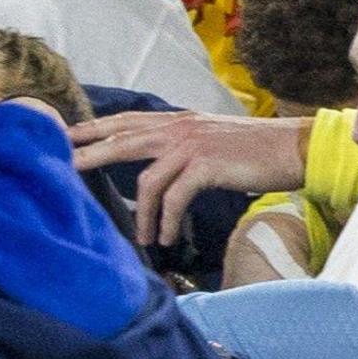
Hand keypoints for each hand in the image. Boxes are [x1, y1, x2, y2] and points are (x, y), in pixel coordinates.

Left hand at [68, 102, 306, 244]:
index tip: (65, 135)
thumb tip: (153, 165)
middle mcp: (179, 128)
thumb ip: (179, 145)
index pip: (126, 121)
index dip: (94, 128)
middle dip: (89, 154)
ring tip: (144, 237)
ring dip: (142, 214)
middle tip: (63, 167)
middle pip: (122, 140)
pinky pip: (173, 198)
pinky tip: (167, 237)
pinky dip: (166, 221)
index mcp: (177, 121)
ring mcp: (192, 146)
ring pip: (146, 179)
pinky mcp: (206, 166)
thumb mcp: (209, 139)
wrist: (294, 148)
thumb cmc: (254, 149)